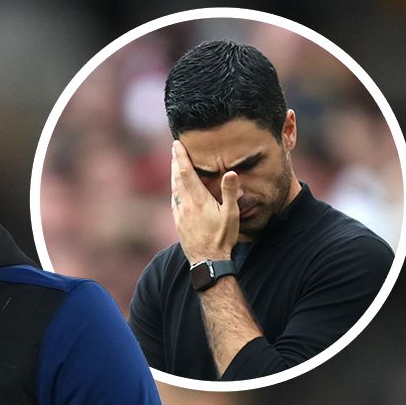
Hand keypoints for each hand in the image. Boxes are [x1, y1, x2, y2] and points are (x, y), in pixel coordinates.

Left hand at [171, 140, 238, 262]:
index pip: (186, 172)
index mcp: (197, 199)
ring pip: (174, 188)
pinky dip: (174, 188)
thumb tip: (231, 172)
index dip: (181, 157)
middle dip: (176, 162)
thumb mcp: (231, 214)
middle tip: (174, 149)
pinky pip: (174, 199)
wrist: (206, 260)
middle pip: (177, 177)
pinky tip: (176, 188)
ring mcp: (179, 213)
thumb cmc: (222, 237)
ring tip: (175, 164)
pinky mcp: (177, 221)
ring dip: (174, 174)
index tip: (177, 145)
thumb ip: (230, 192)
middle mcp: (184, 204)